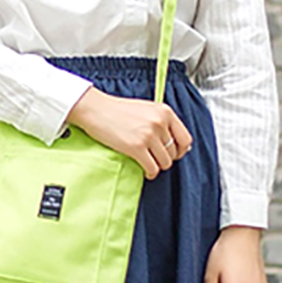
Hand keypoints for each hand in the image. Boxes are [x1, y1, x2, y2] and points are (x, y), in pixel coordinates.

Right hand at [67, 86, 192, 179]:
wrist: (96, 110)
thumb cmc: (117, 110)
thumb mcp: (146, 109)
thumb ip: (161, 122)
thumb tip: (173, 141)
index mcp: (165, 112)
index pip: (185, 138)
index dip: (181, 151)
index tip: (174, 154)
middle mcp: (159, 122)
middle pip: (174, 153)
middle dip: (166, 159)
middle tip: (156, 159)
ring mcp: (148, 135)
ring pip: (165, 162)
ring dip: (158, 167)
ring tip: (150, 164)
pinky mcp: (136, 147)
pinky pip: (152, 168)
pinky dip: (150, 173)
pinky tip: (146, 171)